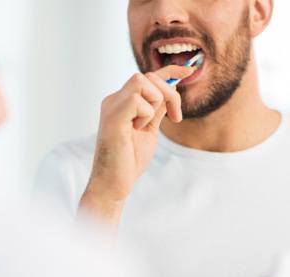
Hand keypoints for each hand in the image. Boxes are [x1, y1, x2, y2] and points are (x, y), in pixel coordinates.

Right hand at [84, 65, 194, 202]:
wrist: (114, 183)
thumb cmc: (130, 160)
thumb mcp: (149, 129)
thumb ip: (156, 109)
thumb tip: (170, 91)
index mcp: (122, 103)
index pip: (147, 78)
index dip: (169, 70)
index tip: (189, 70)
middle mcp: (114, 100)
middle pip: (147, 76)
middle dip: (169, 93)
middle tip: (174, 117)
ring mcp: (112, 106)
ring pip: (142, 82)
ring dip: (154, 104)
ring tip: (145, 126)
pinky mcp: (112, 116)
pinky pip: (137, 100)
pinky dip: (145, 115)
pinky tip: (137, 130)